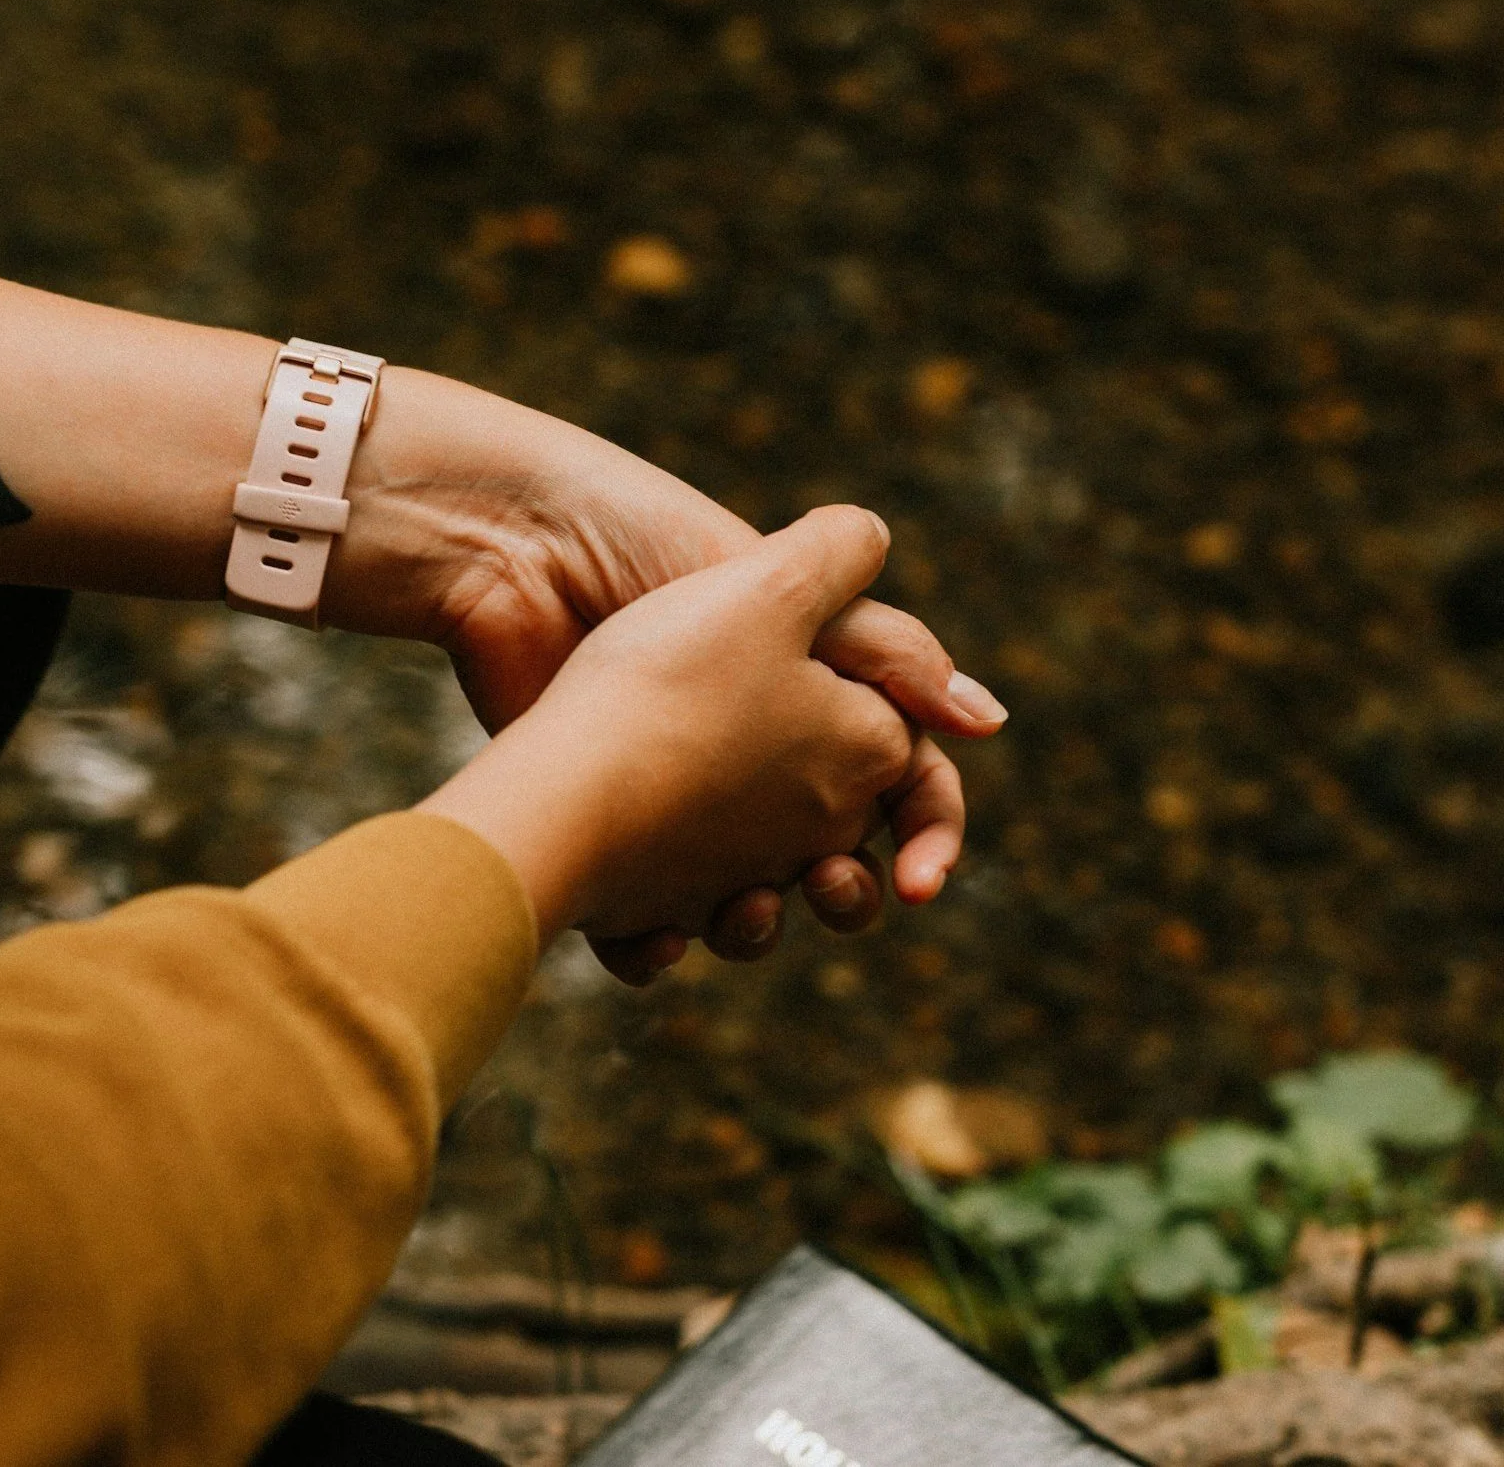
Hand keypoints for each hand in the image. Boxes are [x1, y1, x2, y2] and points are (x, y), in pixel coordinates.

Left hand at [322, 370, 1004, 975]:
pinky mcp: (604, 832)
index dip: (927, 835)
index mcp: (811, 700)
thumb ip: (886, 645)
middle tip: (827, 886)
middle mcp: (755, 763)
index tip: (919, 882)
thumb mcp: (779, 590)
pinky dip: (655, 944)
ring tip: (740, 911)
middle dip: (846, 892)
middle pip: (835, 860)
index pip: (901, 785)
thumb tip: (988, 720)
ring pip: (746, 907)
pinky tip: (647, 933)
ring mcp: (679, 807)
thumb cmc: (644, 559)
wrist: (514, 560)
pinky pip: (645, 924)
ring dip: (758, 927)